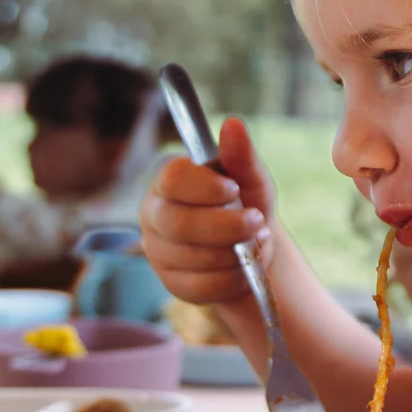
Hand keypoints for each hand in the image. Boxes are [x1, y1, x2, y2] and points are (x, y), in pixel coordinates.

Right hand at [139, 117, 274, 309]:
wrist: (251, 249)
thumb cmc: (245, 205)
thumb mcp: (250, 178)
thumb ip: (240, 155)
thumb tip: (233, 124)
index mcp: (169, 181)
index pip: (173, 179)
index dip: (206, 187)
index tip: (234, 190)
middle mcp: (154, 215)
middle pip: (179, 224)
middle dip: (227, 226)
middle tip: (257, 222)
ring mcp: (159, 252)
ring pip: (193, 258)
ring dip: (235, 253)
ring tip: (255, 243)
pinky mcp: (172, 284)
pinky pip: (201, 287)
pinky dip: (232, 279)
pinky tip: (244, 268)